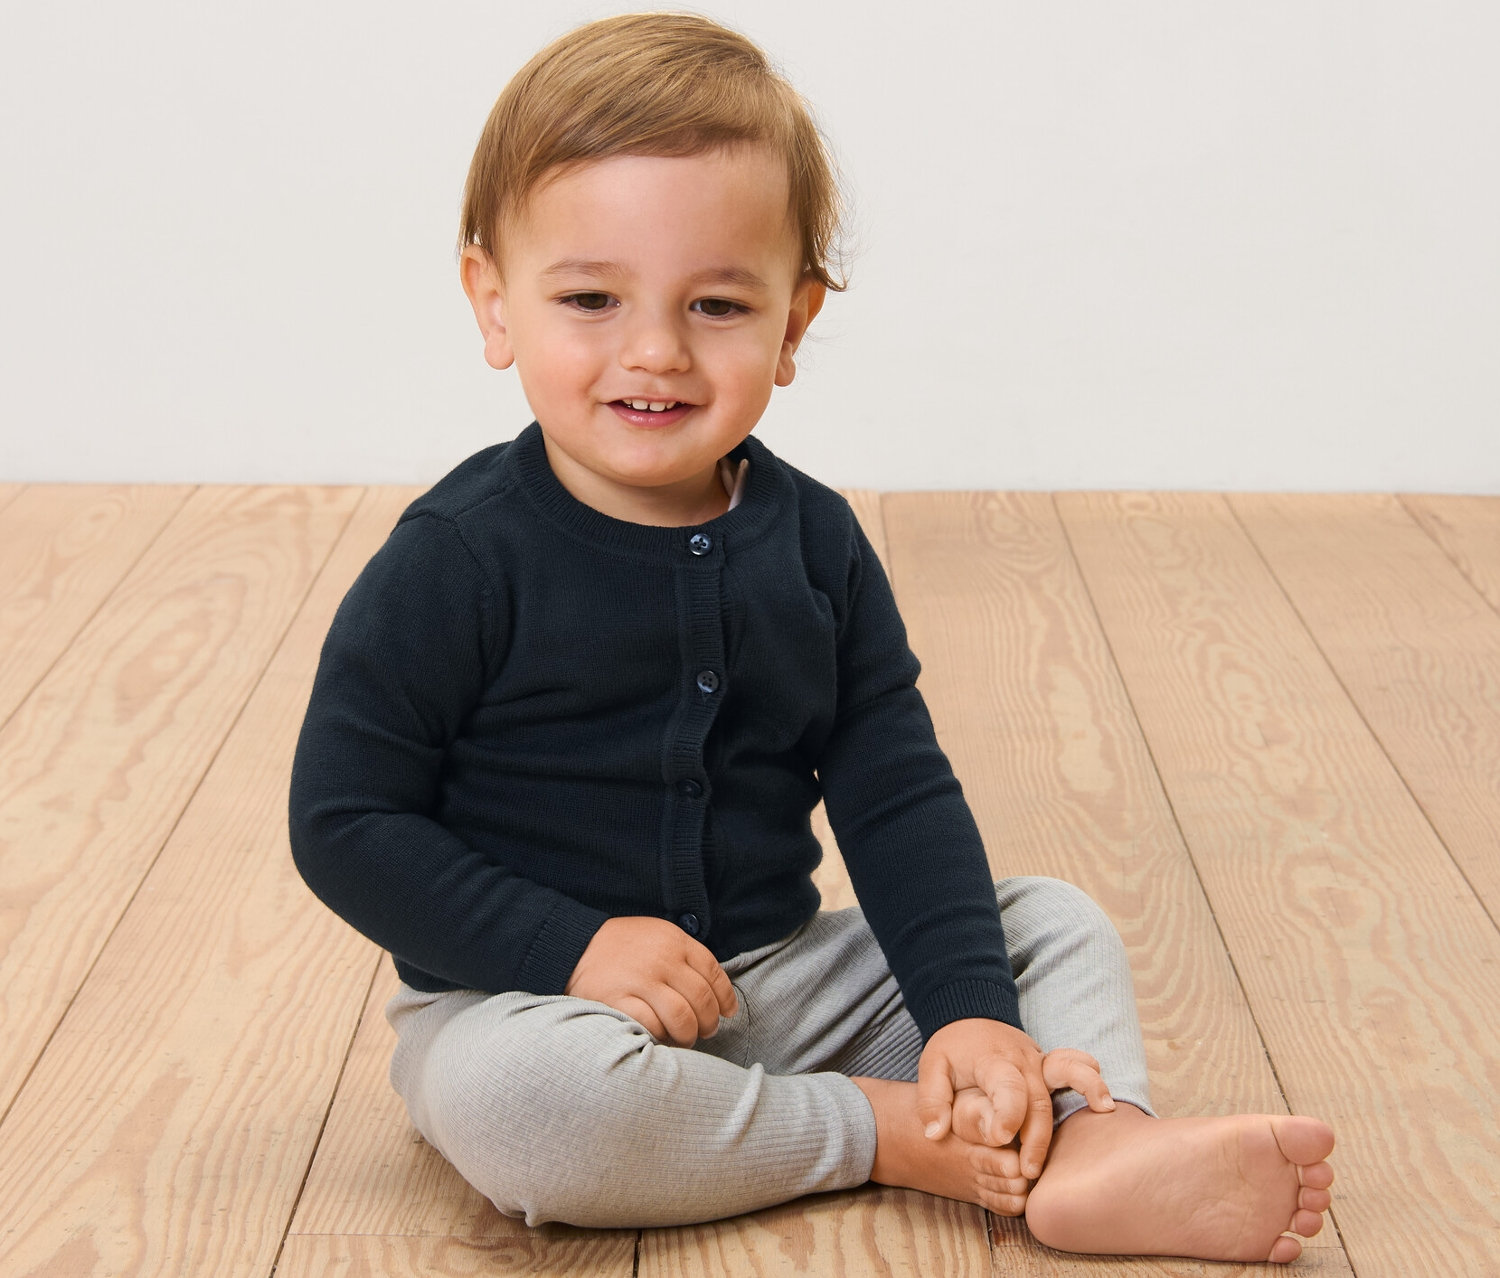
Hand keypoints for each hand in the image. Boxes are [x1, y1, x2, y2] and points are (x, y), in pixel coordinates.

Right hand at [565, 916, 737, 1046]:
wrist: (575, 943)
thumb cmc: (622, 945)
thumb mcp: (658, 935)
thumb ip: (686, 957)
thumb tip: (716, 994)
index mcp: (675, 941)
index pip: (714, 973)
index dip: (725, 998)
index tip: (727, 1013)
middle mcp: (662, 960)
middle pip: (702, 1000)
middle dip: (709, 1022)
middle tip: (706, 1031)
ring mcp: (640, 981)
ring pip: (682, 1018)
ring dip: (689, 1035)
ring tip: (685, 1038)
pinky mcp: (618, 1000)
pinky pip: (652, 1026)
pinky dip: (661, 1037)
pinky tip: (661, 1037)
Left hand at [916, 1020, 1113, 1179]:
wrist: (969, 1013)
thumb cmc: (952, 1048)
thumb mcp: (931, 1068)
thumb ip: (932, 1101)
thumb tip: (934, 1135)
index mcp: (992, 1061)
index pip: (1006, 1087)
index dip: (1006, 1113)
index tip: (998, 1138)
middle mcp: (1021, 1059)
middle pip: (1037, 1098)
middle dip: (1037, 1136)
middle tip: (1029, 1171)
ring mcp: (1039, 1059)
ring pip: (1066, 1076)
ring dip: (1085, 1091)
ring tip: (1103, 1111)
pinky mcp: (1048, 1064)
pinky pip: (1074, 1065)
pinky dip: (1091, 1078)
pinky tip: (1106, 1100)